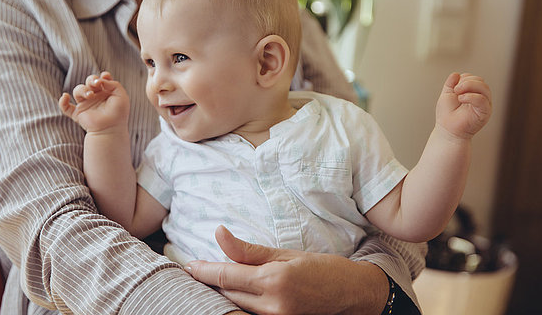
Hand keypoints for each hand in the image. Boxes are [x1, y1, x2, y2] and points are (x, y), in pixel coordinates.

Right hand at [58, 71, 129, 132]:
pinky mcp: (78, 114)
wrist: (111, 129)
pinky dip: (62, 102)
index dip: (101, 76)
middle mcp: (95, 97)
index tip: (104, 77)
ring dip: (82, 89)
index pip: (101, 80)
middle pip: (89, 81)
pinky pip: (65, 107)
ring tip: (90, 95)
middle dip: (91, 80)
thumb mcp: (121, 95)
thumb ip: (113, 84)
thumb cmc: (119, 113)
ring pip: (78, 90)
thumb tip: (101, 78)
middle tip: (97, 84)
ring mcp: (86, 105)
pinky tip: (65, 97)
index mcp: (106, 92)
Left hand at [185, 226, 387, 314]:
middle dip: (212, 280)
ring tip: (213, 278)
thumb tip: (219, 234)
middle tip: (198, 268)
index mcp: (273, 281)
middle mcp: (272, 305)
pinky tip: (237, 291)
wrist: (353, 294)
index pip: (227, 276)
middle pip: (228, 292)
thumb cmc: (323, 268)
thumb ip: (249, 249)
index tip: (188, 266)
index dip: (204, 270)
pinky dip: (240, 302)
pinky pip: (250, 313)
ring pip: (236, 305)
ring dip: (224, 291)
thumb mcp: (285, 253)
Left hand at [436, 72, 491, 139]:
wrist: (447, 130)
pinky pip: (482, 99)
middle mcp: (481, 97)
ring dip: (469, 86)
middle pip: (481, 81)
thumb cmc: (447, 115)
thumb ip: (451, 83)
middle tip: (455, 90)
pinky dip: (471, 96)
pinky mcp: (485, 112)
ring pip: (484, 87)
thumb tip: (456, 74)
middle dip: (467, 81)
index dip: (464, 78)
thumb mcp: (447, 94)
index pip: (474, 78)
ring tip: (458, 93)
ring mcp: (484, 105)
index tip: (454, 87)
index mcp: (473, 93)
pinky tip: (461, 98)